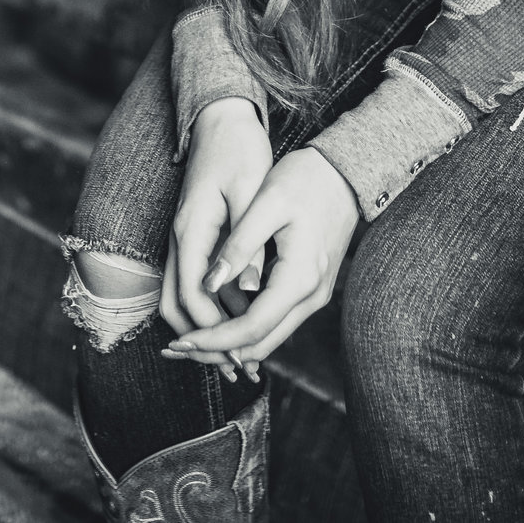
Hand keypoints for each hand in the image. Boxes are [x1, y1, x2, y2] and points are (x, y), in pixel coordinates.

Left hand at [161, 147, 358, 375]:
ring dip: (231, 343)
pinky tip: (218, 321)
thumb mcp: (267, 204)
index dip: (214, 339)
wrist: (345, 172)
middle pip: (260, 344)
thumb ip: (240, 246)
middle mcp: (311, 297)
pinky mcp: (310, 288)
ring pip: (268, 337)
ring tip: (190, 338)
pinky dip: (246, 328)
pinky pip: (275, 321)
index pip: (252, 328)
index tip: (180, 341)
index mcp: (300, 278)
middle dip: (217, 351)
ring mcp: (314, 296)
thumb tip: (210, 285)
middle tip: (177, 349)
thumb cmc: (306, 180)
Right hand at [163, 97, 271, 344]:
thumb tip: (249, 291)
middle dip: (203, 341)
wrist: (221, 116)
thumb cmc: (239, 148)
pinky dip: (212, 308)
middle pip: (176, 306)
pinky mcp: (193, 236)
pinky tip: (243, 316)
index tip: (242, 353)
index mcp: (191, 229)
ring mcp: (183, 238)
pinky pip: (194, 282)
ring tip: (243, 354)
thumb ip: (248, 242)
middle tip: (238, 367)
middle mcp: (180, 238)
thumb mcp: (251, 191)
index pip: (193, 296)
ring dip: (207, 329)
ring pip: (182, 298)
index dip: (215, 331)